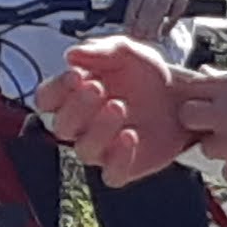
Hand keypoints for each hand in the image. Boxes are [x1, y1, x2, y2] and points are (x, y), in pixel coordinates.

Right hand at [42, 37, 188, 181]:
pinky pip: (112, 175)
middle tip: (97, 88)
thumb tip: (71, 55)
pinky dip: (118, 159)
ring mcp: (101, 149)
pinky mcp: (124, 167)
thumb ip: (100, 50)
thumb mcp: (127, 52)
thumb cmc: (145, 74)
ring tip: (119, 106)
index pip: (46, 99)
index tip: (76, 75)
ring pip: (84, 150)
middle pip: (61, 127)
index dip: (55, 90)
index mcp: (73, 97)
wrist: (180, 96)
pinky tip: (130, 136)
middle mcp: (81, 126)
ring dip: (98, 129)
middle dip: (76, 107)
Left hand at [122, 0, 204, 45]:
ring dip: (155, 25)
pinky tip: (165, 32)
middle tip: (139, 38)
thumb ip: (139, 1)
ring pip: (161, 9)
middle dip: (142, 25)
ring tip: (151, 38)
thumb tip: (129, 25)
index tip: (128, 31)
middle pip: (148, 8)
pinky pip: (177, 9)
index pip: (134, 3)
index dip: (131, 18)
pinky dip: (170, 23)